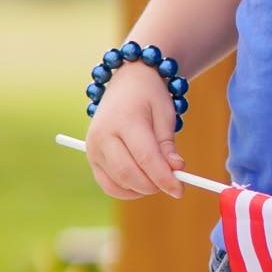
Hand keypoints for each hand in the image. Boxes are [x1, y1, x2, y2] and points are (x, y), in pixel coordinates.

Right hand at [83, 62, 186, 200]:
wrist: (127, 81)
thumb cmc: (149, 96)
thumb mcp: (165, 115)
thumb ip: (167, 145)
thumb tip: (176, 170)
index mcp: (124, 119)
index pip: (146, 158)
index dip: (164, 178)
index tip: (180, 190)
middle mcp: (103, 134)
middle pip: (129, 173)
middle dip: (153, 185)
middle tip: (171, 183)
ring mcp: (93, 147)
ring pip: (118, 183)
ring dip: (142, 189)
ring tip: (157, 176)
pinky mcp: (91, 157)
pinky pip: (108, 185)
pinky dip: (127, 190)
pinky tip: (142, 182)